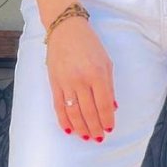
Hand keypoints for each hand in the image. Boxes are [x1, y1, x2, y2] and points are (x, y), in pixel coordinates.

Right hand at [45, 16, 117, 140]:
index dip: (107, 119)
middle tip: (99, 137)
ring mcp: (66, 83)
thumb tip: (112, 107)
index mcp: (97, 74)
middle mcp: (81, 80)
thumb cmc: (89, 44)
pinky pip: (59, 106)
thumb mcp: (106, 62)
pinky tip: (69, 129)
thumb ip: (109, 86)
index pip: (104, 104)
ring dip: (81, 128)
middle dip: (95, 128)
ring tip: (86, 137)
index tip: (110, 128)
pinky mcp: (54, 83)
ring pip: (73, 113)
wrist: (65, 29)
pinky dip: (64, 120)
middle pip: (89, 112)